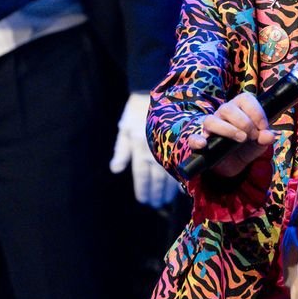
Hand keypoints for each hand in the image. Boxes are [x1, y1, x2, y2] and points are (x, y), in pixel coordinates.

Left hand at [109, 91, 177, 207]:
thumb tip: (116, 169)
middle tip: (157, 205)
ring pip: (168, 174)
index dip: (143, 190)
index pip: (141, 176)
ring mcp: (166, 146)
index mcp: (139, 149)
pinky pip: (180, 163)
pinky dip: (180, 175)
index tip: (145, 201)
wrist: (151, 94)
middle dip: (156, 194)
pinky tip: (181, 186)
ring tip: (166, 200)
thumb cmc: (134, 113)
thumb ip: (121, 151)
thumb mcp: (124, 131)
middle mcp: (153, 150)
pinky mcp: (177, 142)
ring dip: (167, 189)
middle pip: (155, 179)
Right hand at [185, 91, 274, 178]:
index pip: (245, 99)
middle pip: (228, 108)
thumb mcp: (260, 143)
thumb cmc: (247, 146)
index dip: (256, 111)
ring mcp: (210, 127)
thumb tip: (269, 136)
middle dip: (244, 122)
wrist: (235, 164)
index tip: (263, 127)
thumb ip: (265, 138)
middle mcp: (223, 113)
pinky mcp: (201, 141)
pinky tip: (203, 145)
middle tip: (253, 136)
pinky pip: (193, 138)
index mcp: (239, 108)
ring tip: (241, 139)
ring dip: (228, 130)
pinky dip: (197, 141)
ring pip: (211, 120)